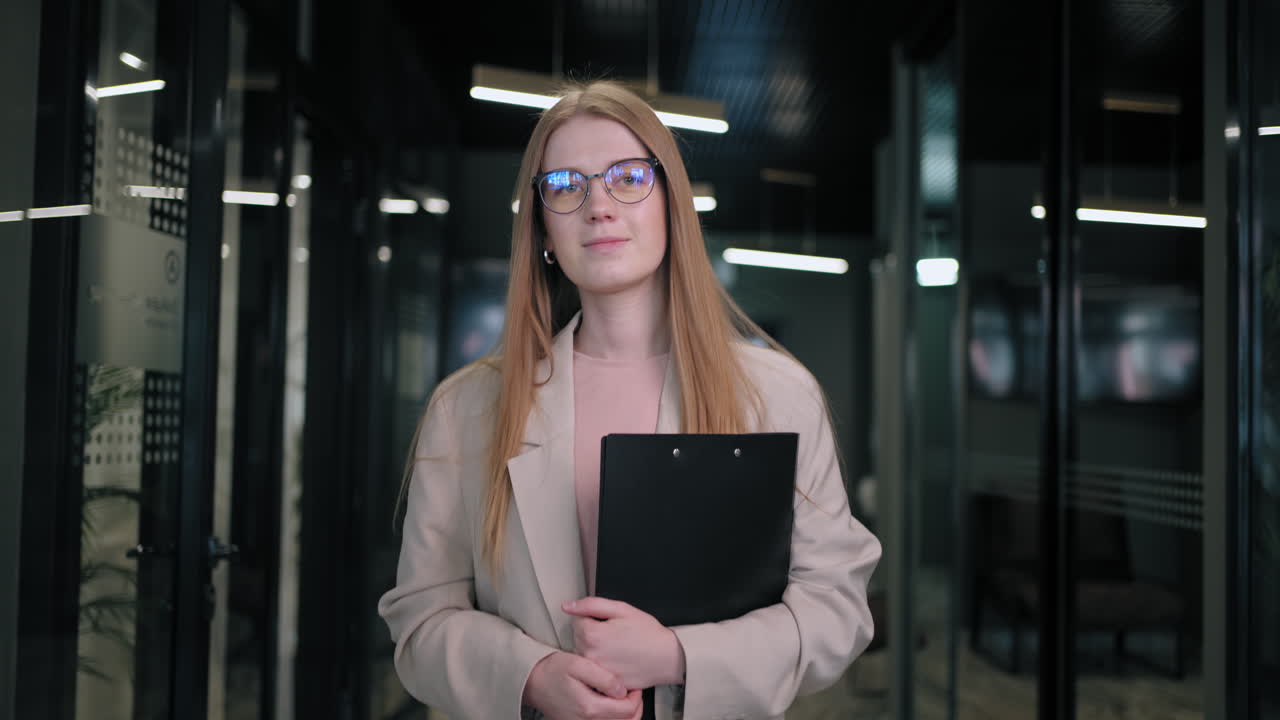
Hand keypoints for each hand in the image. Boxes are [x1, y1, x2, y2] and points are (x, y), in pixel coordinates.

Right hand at [523, 651, 642, 719]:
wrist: (532, 681)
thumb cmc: (553, 670)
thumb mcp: (578, 664)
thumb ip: (603, 678)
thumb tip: (622, 691)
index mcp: (589, 708)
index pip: (627, 710)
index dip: (637, 697)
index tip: (634, 685)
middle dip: (635, 706)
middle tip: (634, 691)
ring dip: (626, 714)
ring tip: (624, 697)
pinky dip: (614, 717)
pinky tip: (611, 703)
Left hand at [562, 597, 685, 689]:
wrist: (667, 657)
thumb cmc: (648, 633)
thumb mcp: (622, 609)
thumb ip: (591, 605)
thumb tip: (567, 606)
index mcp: (592, 635)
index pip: (577, 620)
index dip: (593, 617)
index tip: (608, 621)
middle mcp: (590, 655)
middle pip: (578, 637)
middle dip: (592, 632)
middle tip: (615, 633)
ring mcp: (597, 671)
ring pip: (585, 653)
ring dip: (596, 648)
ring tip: (617, 646)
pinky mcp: (604, 682)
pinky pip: (595, 668)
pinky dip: (602, 663)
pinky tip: (617, 659)